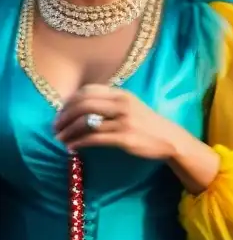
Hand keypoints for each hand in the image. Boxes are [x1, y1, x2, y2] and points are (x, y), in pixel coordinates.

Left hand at [54, 84, 182, 157]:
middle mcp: (122, 104)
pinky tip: (72, 148)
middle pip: (83, 105)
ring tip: (60, 139)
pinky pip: (94, 139)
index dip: (69, 101)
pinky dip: (79, 143)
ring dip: (68, 131)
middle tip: (55, 127)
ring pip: (86, 122)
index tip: (60, 112)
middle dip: (64, 116)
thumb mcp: (131, 106)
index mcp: (122, 94)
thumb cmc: (147, 123)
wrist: (170, 138)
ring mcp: (123, 121)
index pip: (88, 91)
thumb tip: (81, 107)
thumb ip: (110, 103)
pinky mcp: (124, 138)